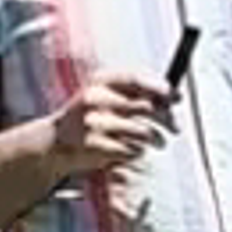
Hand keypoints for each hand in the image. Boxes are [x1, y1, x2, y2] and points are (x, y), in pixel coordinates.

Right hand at [44, 70, 175, 189]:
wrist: (55, 142)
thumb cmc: (88, 117)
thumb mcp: (105, 95)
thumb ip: (135, 92)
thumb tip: (173, 96)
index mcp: (99, 81)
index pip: (137, 80)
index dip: (161, 89)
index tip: (176, 98)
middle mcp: (95, 99)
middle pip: (146, 107)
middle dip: (166, 119)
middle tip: (175, 127)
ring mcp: (94, 123)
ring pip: (143, 131)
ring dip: (156, 139)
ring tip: (157, 142)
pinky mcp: (95, 145)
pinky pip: (131, 150)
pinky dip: (138, 152)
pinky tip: (132, 150)